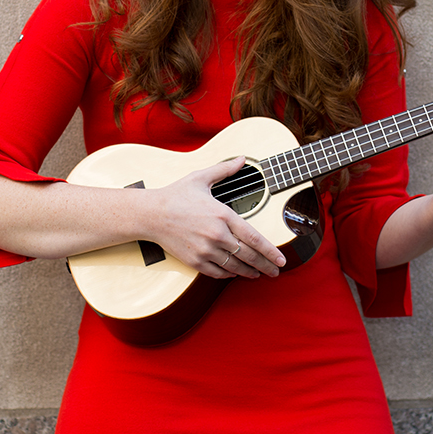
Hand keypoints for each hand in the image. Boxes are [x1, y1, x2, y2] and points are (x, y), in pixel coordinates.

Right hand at [148, 157, 286, 279]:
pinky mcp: (194, 260)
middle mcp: (216, 235)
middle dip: (266, 266)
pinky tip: (236, 272)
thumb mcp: (201, 177)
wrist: (151, 214)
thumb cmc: (176, 195)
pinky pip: (217, 272)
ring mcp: (205, 250)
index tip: (281, 259)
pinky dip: (229, 274)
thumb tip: (242, 159)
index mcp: (222, 215)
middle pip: (248, 255)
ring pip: (235, 266)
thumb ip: (225, 169)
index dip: (270, 252)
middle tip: (276, 271)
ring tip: (259, 274)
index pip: (254, 238)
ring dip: (250, 272)